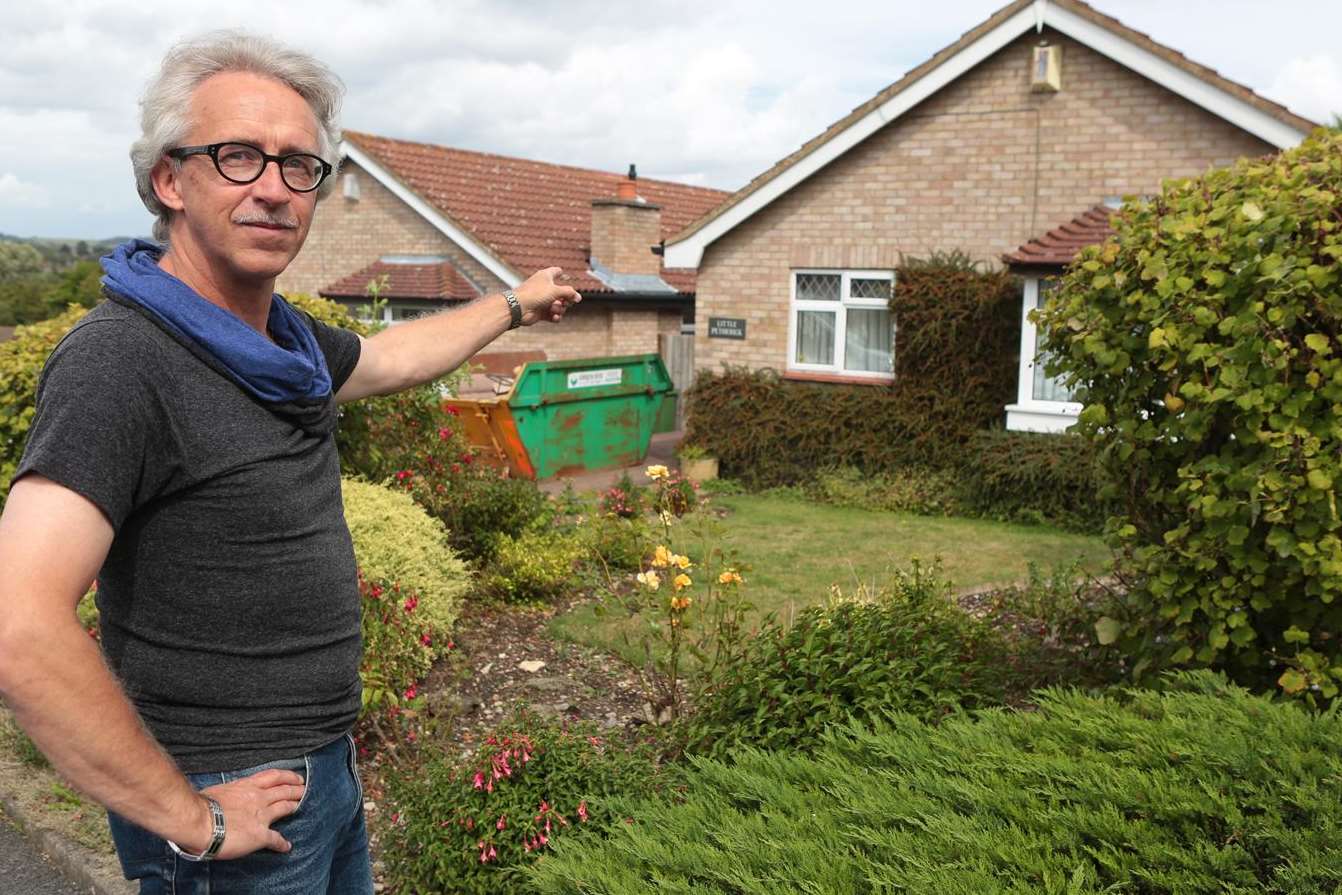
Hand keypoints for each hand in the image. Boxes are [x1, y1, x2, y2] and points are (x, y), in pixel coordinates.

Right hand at [180, 768, 304, 858]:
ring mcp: (261, 816)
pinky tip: (286, 846)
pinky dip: (282, 843)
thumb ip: (231, 791)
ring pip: (285, 808)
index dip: (288, 777)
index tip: (295, 778)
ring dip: (294, 806)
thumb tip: (228, 795)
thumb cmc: (201, 806)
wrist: (199, 822)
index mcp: (247, 786)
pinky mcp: (260, 835)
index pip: (274, 777)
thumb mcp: (219, 790)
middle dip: (296, 790)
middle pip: (284, 791)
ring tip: (299, 806)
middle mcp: (258, 798)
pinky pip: (275, 839)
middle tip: (303, 790)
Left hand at [513, 267, 581, 324]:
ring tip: (554, 309)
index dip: (560, 273)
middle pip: (562, 292)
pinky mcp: (540, 312)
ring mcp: (542, 300)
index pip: (556, 271)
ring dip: (560, 309)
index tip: (563, 274)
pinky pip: (553, 315)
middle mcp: (544, 287)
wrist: (518, 308)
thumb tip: (578, 298)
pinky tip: (554, 317)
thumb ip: (570, 293)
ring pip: (559, 305)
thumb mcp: (556, 290)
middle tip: (567, 302)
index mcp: (545, 277)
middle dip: (566, 299)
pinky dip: (555, 316)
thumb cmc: (535, 294)